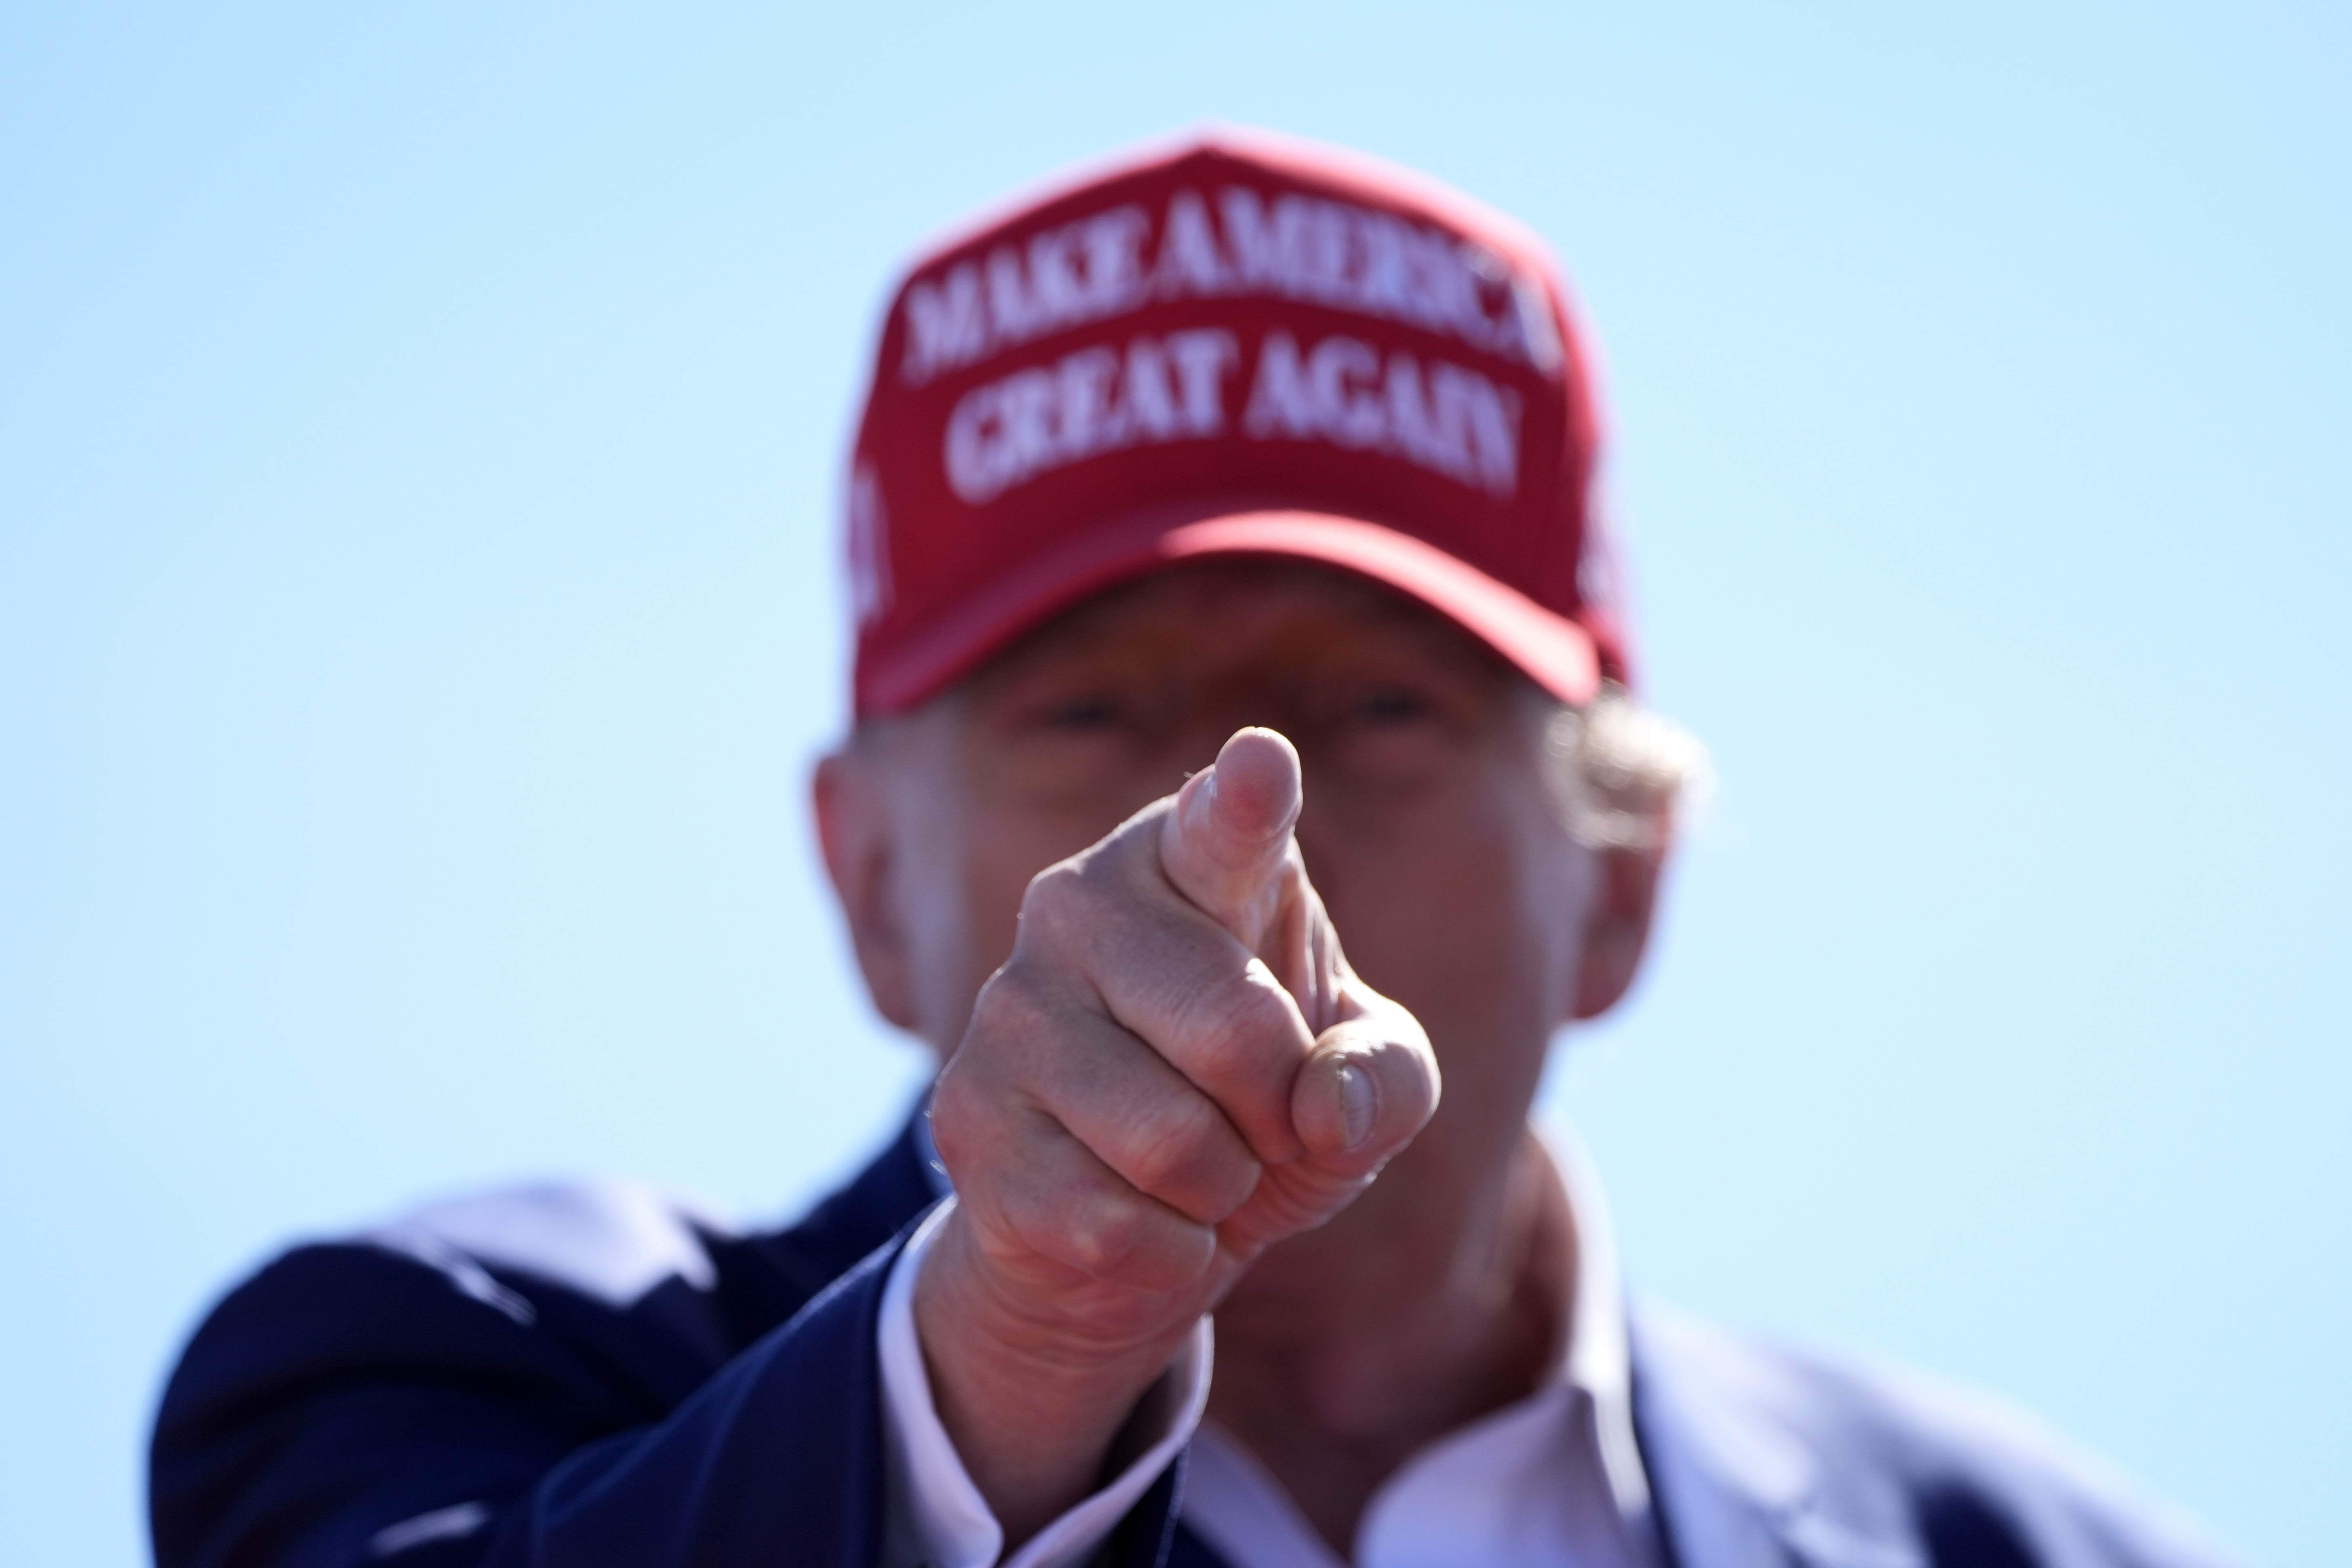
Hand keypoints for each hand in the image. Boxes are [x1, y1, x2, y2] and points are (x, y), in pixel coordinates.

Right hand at [916, 727, 1439, 1543]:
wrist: (1126, 1230)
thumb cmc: (1258, 1109)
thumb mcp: (1361, 1082)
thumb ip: (1388, 1076)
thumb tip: (1327, 1108)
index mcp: (1183, 860)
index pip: (1222, 826)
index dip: (1246, 799)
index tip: (1263, 763)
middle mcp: (1075, 905)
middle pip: (1239, 1031)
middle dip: (1279, 1113)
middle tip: (1257, 1121)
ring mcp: (1008, 1011)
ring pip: (1175, 1142)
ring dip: (1221, 1188)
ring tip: (1194, 1169)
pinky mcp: (966, 1122)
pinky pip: (1113, 1222)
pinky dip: (1166, 1252)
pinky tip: (1138, 1222)